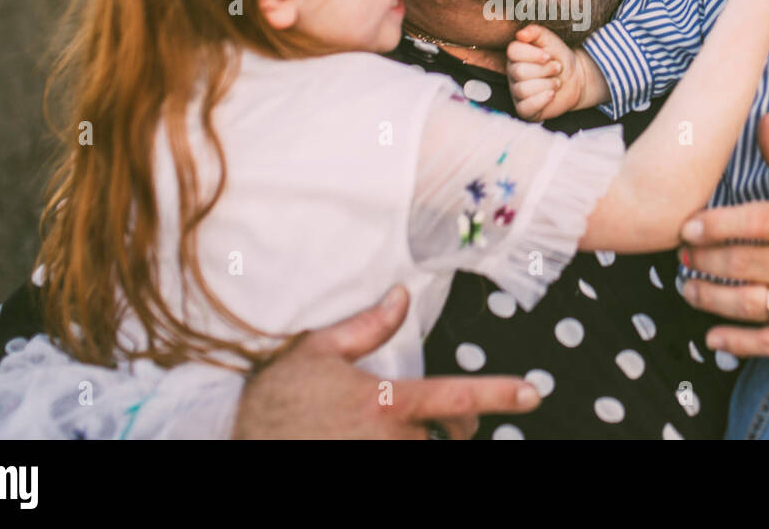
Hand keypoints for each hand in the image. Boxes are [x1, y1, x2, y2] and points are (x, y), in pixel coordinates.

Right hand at [233, 286, 539, 438]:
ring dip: (429, 443)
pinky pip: (407, 467)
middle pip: (452, 436)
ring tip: (408, 432)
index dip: (499, 394)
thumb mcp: (319, 350)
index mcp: (385, 401)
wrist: (236, 436)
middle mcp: (390, 441)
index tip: (532, 393)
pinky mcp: (365, 474)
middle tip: (447, 417)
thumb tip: (402, 294)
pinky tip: (387, 440)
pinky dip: (410, 450)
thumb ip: (369, 325)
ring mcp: (380, 465)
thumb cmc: (278, 397)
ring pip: (431, 456)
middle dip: (458, 425)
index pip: (456, 396)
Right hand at [506, 23, 589, 120]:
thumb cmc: (560, 58)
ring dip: (546, 85)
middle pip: (519, 72)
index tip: (548, 56)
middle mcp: (513, 74)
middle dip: (544, 70)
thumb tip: (521, 34)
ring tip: (556, 82)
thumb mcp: (550, 41)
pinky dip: (541, 101)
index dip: (533, 54)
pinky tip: (551, 95)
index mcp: (516, 56)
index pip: (513, 51)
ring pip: (523, 90)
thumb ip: (536, 32)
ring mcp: (517, 92)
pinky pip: (525, 108)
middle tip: (556, 68)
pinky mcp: (525, 109)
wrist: (576, 78)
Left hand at [677, 114, 768, 357]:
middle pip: (747, 264)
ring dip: (712, 300)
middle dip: (706, 262)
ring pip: (753, 304)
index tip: (688, 229)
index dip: (716, 226)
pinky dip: (740, 343)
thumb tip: (762, 121)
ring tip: (689, 289)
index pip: (756, 221)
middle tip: (681, 258)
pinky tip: (714, 338)